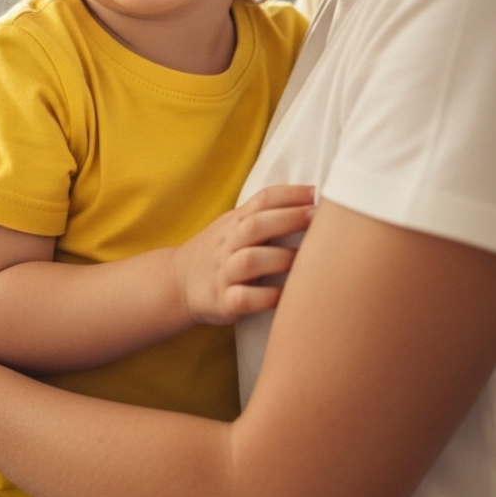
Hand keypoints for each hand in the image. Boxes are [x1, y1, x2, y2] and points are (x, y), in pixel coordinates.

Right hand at [173, 184, 315, 324]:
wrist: (176, 283)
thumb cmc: (218, 254)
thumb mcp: (233, 228)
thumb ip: (263, 215)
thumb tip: (310, 202)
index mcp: (234, 223)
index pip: (261, 201)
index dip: (289, 195)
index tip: (316, 193)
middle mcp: (227, 245)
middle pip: (255, 226)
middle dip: (288, 219)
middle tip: (319, 218)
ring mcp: (223, 274)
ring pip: (250, 261)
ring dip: (280, 259)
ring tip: (308, 261)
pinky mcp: (223, 302)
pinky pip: (244, 298)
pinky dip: (266, 297)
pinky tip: (286, 295)